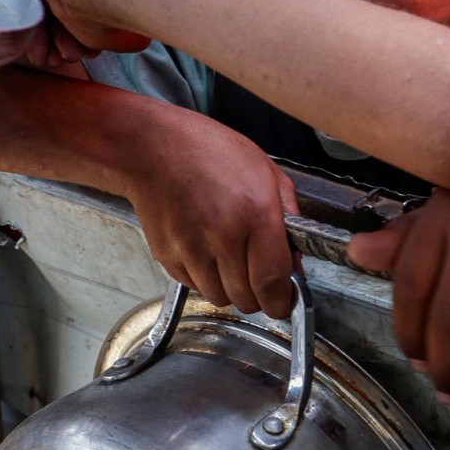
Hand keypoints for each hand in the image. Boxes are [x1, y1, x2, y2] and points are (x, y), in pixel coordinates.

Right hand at [121, 104, 300, 317]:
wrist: (154, 147)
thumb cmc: (210, 151)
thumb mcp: (266, 170)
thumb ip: (289, 217)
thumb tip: (295, 260)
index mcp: (256, 213)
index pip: (273, 281)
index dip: (282, 302)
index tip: (284, 303)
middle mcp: (224, 235)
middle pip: (246, 298)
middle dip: (258, 296)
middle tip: (258, 279)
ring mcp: (192, 248)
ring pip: (219, 297)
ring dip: (230, 289)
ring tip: (230, 261)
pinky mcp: (167, 255)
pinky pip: (194, 285)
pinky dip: (204, 278)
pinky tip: (206, 251)